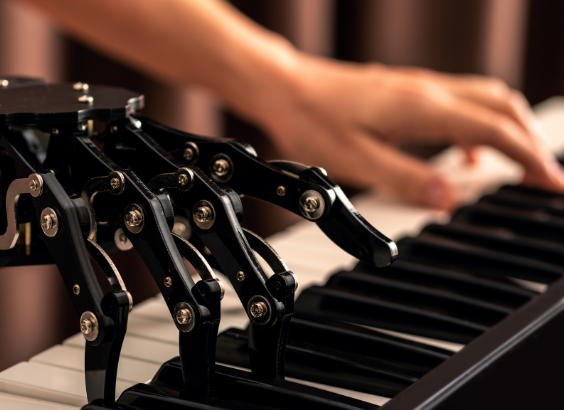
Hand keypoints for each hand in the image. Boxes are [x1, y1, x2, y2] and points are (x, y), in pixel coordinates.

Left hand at [250, 57, 563, 208]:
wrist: (284, 89)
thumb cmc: (312, 120)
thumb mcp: (355, 161)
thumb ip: (405, 180)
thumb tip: (447, 198)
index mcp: (422, 108)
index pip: (494, 131)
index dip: (529, 157)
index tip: (551, 182)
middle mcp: (427, 90)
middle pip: (502, 106)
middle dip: (531, 140)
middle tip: (543, 176)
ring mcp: (418, 86)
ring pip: (485, 99)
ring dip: (510, 129)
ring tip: (519, 164)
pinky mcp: (406, 91)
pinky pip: (459, 103)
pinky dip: (479, 127)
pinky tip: (466, 154)